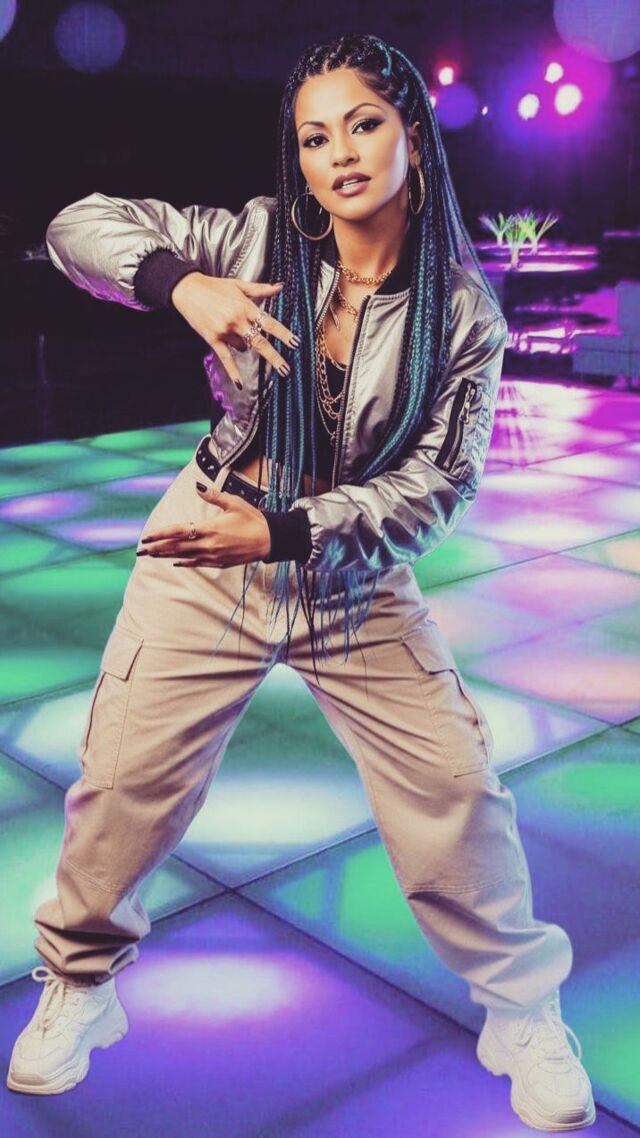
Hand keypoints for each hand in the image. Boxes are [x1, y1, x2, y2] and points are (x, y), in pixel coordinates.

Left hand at [137, 482, 270, 567]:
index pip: (179, 531)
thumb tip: (198, 487)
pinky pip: (197, 563)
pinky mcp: (219, 563)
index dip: (161, 534)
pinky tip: (175, 562)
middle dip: (158, 548)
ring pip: (184, 556)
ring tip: (152, 555)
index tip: (147, 536)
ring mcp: (213, 555)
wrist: (270, 540)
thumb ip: (213, 496)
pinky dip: (185, 563)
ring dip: (167, 555)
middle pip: (177, 547)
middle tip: (141, 550)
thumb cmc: (252, 519)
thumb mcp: (234, 503)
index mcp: (210, 528)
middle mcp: (209, 544)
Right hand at [170, 273, 299, 389]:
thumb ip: (260, 289)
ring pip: (243, 348)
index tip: (295, 343)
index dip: (283, 333)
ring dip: (245, 345)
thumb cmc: (214, 286)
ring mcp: (224, 331)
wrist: (187, 290)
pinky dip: (233, 372)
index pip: (268, 322)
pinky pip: (226, 359)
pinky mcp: (213, 339)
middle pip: (260, 342)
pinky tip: (239, 384)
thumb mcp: (238, 285)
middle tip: (286, 369)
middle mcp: (236, 320)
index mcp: (245, 306)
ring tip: (235, 332)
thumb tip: (280, 287)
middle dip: (274, 357)